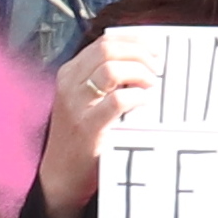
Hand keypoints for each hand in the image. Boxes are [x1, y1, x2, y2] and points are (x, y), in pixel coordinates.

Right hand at [39, 40, 148, 214]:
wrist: (60, 176)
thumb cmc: (80, 137)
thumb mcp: (85, 100)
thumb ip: (105, 80)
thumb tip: (142, 60)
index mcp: (69, 73)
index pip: (104, 42)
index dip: (134, 41)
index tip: (154, 50)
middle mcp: (70, 84)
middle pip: (108, 50)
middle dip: (139, 54)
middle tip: (156, 68)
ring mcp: (76, 105)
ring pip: (112, 69)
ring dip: (140, 73)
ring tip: (151, 85)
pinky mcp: (87, 127)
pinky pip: (117, 101)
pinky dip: (136, 97)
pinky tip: (144, 102)